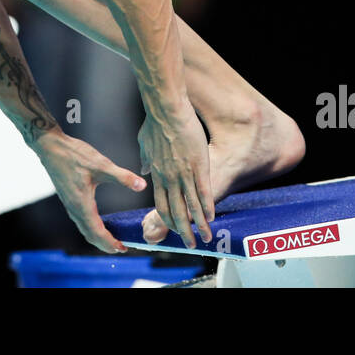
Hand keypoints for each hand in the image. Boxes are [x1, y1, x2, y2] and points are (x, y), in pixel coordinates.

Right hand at [33, 131, 145, 252]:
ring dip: (98, 237)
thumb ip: (122, 176)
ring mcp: (70, 205)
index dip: (110, 243)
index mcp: (82, 204)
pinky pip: (81, 221)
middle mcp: (74, 208)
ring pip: (84, 229)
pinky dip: (92, 228)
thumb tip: (142, 185)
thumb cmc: (74, 155)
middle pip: (90, 235)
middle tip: (121, 249)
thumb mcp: (101, 165)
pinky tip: (99, 223)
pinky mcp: (69, 199)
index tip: (123, 248)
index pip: (97, 232)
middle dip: (105, 244)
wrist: (51, 147)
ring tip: (113, 240)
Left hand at [137, 102, 213, 247]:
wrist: (167, 110)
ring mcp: (185, 172)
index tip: (174, 230)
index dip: (168, 221)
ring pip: (192, 205)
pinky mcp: (199, 165)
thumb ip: (144, 161)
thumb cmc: (154, 123)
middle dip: (184, 232)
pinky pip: (204, 190)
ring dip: (199, 224)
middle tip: (191, 244)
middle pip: (177, 212)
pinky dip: (207, 206)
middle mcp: (170, 178)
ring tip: (206, 237)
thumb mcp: (144, 144)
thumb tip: (142, 170)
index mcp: (157, 174)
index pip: (162, 205)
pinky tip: (212, 217)